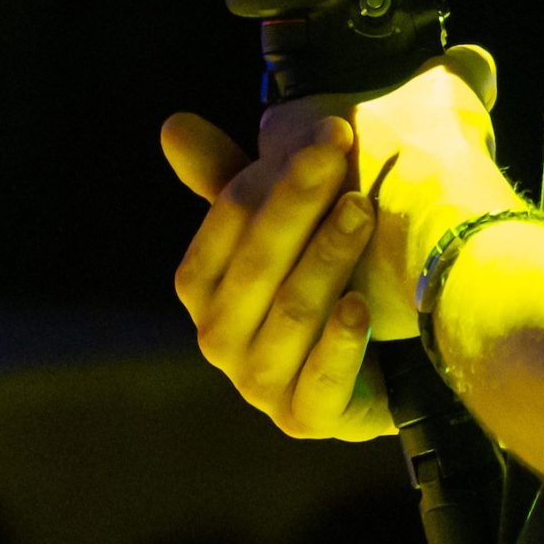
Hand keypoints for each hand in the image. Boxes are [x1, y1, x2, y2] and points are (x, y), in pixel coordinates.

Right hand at [162, 112, 395, 439]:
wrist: (371, 362)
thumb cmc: (308, 278)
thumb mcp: (272, 227)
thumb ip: (226, 182)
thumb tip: (172, 124)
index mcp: (201, 286)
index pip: (228, 223)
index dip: (274, 176)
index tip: (330, 132)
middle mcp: (219, 337)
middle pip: (259, 263)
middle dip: (301, 202)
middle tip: (344, 154)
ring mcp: (260, 384)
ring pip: (292, 314)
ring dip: (328, 257)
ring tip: (364, 209)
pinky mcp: (305, 420)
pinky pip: (320, 383)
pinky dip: (340, 344)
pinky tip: (362, 307)